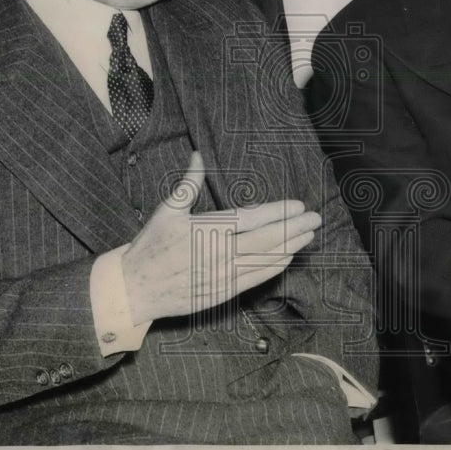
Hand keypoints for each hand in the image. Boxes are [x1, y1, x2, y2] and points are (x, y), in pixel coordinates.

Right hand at [120, 152, 320, 323]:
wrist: (134, 288)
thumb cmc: (150, 247)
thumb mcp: (166, 211)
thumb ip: (187, 184)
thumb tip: (198, 156)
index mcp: (207, 230)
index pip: (252, 218)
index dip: (278, 211)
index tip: (298, 204)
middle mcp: (219, 253)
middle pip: (266, 239)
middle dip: (294, 228)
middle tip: (315, 218)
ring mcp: (223, 275)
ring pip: (265, 260)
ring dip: (290, 247)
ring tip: (308, 236)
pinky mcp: (223, 293)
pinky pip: (256, 279)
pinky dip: (274, 267)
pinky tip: (287, 257)